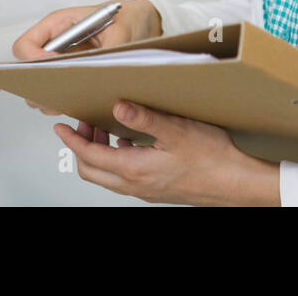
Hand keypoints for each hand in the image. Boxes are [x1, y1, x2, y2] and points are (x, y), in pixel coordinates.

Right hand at [12, 0, 161, 116]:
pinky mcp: (73, 74)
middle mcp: (56, 44)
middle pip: (28, 71)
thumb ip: (107, 53)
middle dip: (40, 85)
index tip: (52, 68)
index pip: (24, 46)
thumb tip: (97, 74)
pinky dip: (66, 101)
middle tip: (61, 93)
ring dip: (52, 97)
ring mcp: (62, 61)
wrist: (141, 22)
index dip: (32, 61)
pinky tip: (85, 100)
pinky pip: (59, 92)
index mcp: (59, 25)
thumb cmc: (128, 18)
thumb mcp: (122, 32)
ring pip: (41, 86)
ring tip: (75, 98)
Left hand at [54, 100, 280, 205]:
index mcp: (135, 169)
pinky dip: (117, 160)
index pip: (90, 157)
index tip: (60, 126)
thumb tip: (117, 106)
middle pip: (92, 171)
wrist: (237, 183)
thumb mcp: (177, 130)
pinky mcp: (157, 190)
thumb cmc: (214, 159)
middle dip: (81, 147)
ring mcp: (146, 190)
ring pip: (108, 176)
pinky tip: (130, 143)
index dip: (72, 140)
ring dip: (99, 154)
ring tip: (104, 130)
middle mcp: (136, 185)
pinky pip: (125, 178)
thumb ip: (144, 118)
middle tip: (82, 125)